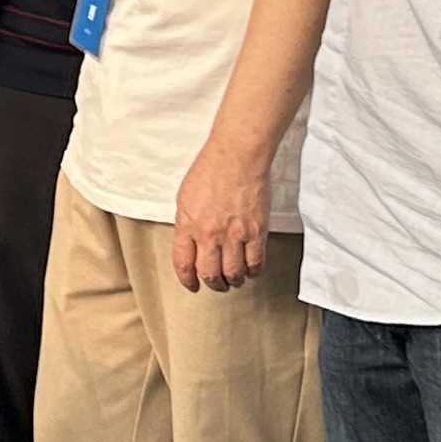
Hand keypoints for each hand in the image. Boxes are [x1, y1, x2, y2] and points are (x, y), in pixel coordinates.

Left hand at [173, 137, 271, 294]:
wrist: (237, 156)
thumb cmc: (210, 169)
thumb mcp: (185, 197)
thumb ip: (186, 224)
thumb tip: (189, 243)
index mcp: (188, 225)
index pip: (183, 264)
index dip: (187, 280)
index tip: (193, 285)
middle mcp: (210, 234)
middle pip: (210, 274)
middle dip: (213, 284)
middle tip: (217, 284)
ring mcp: (234, 234)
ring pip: (233, 273)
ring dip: (233, 280)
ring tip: (235, 278)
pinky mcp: (256, 231)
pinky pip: (256, 263)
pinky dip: (253, 272)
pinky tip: (251, 269)